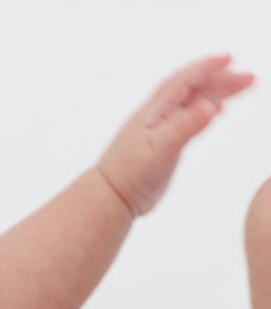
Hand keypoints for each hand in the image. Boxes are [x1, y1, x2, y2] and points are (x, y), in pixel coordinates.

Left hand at [97, 56, 252, 216]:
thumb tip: (211, 106)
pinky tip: (217, 111)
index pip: (182, 81)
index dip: (205, 67)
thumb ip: (184, 127)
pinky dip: (205, 111)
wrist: (110, 199)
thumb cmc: (127, 175)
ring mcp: (160, 131)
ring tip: (241, 87)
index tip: (229, 59)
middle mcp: (156, 117)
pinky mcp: (164, 147)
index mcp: (153, 112)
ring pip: (192, 104)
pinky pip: (188, 120)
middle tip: (249, 77)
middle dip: (220, 79)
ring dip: (216, 92)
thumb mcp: (159, 149)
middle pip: (192, 90)